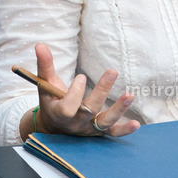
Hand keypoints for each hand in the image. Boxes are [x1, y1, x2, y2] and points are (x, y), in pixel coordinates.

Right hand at [22, 43, 139, 138]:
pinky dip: (124, 129)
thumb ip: (44, 65)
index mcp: (59, 113)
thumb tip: (40, 44)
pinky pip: (113, 132)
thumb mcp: (45, 84)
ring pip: (104, 122)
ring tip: (130, 95)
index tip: (82, 76)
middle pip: (89, 110)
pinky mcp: (99, 131)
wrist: (54, 125)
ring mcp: (88, 128)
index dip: (75, 93)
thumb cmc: (50, 100)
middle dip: (101, 92)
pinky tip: (136, 124)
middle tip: (112, 71)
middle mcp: (74, 123)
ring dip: (118, 109)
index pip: (68, 107)